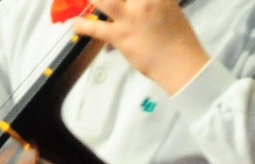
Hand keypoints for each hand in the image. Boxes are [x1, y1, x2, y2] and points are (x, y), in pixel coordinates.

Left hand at [69, 0, 209, 94]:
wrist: (182, 66)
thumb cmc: (181, 39)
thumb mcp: (170, 8)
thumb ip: (155, 1)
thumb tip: (143, 2)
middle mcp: (142, 2)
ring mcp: (130, 19)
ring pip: (104, 1)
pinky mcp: (120, 36)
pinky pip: (97, 29)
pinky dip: (82, 26)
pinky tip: (72, 24)